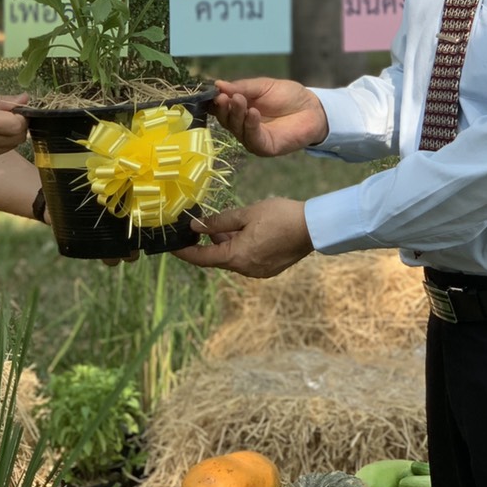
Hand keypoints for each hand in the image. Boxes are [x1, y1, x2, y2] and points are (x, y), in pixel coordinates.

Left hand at [174, 197, 312, 278]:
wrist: (313, 227)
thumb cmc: (279, 216)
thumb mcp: (245, 214)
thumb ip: (218, 222)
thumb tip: (196, 226)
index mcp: (236, 256)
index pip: (202, 258)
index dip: (185, 253)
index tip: (172, 247)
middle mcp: (245, 269)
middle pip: (219, 257)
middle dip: (209, 242)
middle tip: (203, 223)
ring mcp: (258, 272)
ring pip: (233, 258)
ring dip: (226, 244)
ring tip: (227, 225)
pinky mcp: (269, 269)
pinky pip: (247, 260)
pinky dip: (240, 248)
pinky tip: (244, 233)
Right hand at [211, 78, 328, 156]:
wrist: (313, 108)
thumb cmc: (288, 96)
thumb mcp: (263, 86)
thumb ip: (242, 87)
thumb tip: (218, 85)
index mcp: (239, 110)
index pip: (220, 108)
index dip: (214, 101)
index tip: (212, 92)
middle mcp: (242, 125)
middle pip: (225, 119)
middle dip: (224, 108)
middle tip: (225, 97)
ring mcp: (252, 138)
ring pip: (236, 129)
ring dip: (236, 114)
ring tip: (239, 100)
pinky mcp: (264, 147)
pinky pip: (252, 138)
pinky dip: (250, 125)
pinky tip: (252, 112)